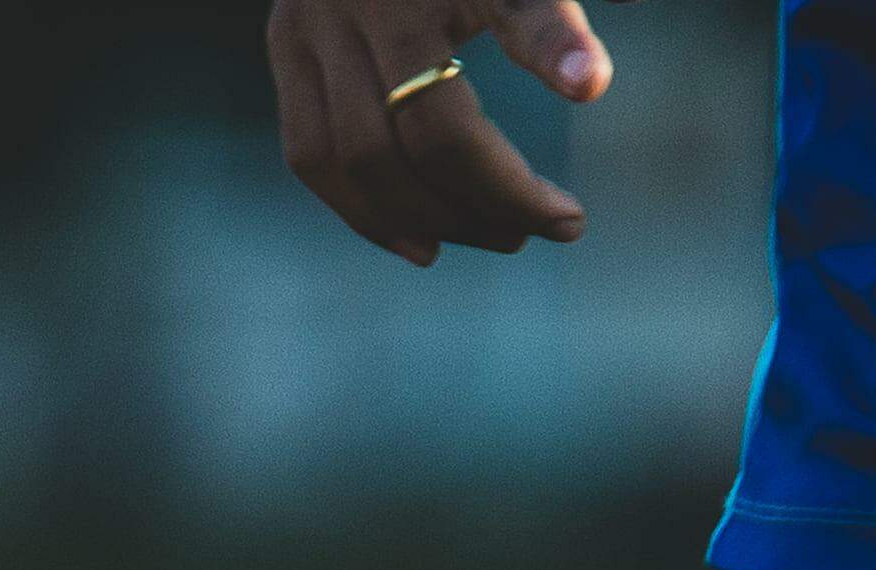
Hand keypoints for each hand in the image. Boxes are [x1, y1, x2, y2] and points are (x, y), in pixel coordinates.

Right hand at [268, 3, 630, 268]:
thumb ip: (546, 21)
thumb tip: (589, 86)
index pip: (446, 127)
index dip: (507, 190)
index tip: (570, 221)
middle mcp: (346, 9)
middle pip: (391, 153)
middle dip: (467, 210)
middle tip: (527, 231)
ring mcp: (305, 26)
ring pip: (343, 164)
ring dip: (414, 222)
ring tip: (480, 235)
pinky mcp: (285, 42)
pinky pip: (308, 153)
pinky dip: (360, 208)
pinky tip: (417, 240)